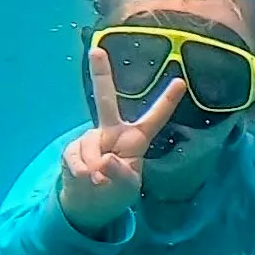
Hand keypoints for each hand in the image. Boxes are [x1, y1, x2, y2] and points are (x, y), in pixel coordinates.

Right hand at [59, 48, 185, 234]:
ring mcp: (91, 138)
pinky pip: (76, 158)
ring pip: (91, 147)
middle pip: (106, 100)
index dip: (167, 101)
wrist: (88, 204)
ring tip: (98, 180)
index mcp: (135, 139)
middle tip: (96, 51)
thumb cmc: (115, 192)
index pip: (155, 118)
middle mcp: (112, 132)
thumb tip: (102, 162)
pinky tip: (84, 178)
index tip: (181, 81)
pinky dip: (80, 172)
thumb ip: (119, 175)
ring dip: (93, 169)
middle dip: (101, 75)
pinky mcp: (73, 148)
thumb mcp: (127, 188)